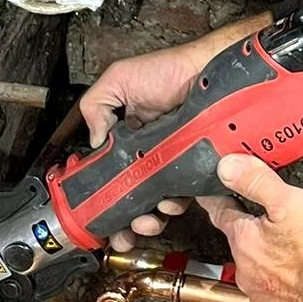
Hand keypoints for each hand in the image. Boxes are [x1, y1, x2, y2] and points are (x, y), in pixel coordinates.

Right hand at [79, 14, 267, 248]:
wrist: (208, 72)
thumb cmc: (167, 71)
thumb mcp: (119, 79)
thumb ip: (96, 106)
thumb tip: (94, 143)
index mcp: (127, 137)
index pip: (111, 173)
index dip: (105, 197)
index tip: (100, 216)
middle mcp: (149, 152)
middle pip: (133, 195)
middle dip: (127, 221)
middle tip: (126, 230)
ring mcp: (172, 162)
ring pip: (157, 202)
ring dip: (149, 219)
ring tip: (148, 219)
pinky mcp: (194, 167)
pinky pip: (184, 195)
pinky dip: (175, 205)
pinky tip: (170, 202)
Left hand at [202, 154, 302, 301]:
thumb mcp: (290, 200)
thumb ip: (256, 181)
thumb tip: (227, 167)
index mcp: (246, 240)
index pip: (222, 215)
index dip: (220, 203)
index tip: (214, 199)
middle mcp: (247, 273)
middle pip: (243, 249)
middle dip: (254, 240)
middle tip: (277, 233)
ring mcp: (261, 300)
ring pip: (258, 278)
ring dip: (269, 270)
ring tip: (295, 262)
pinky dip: (283, 300)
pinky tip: (300, 291)